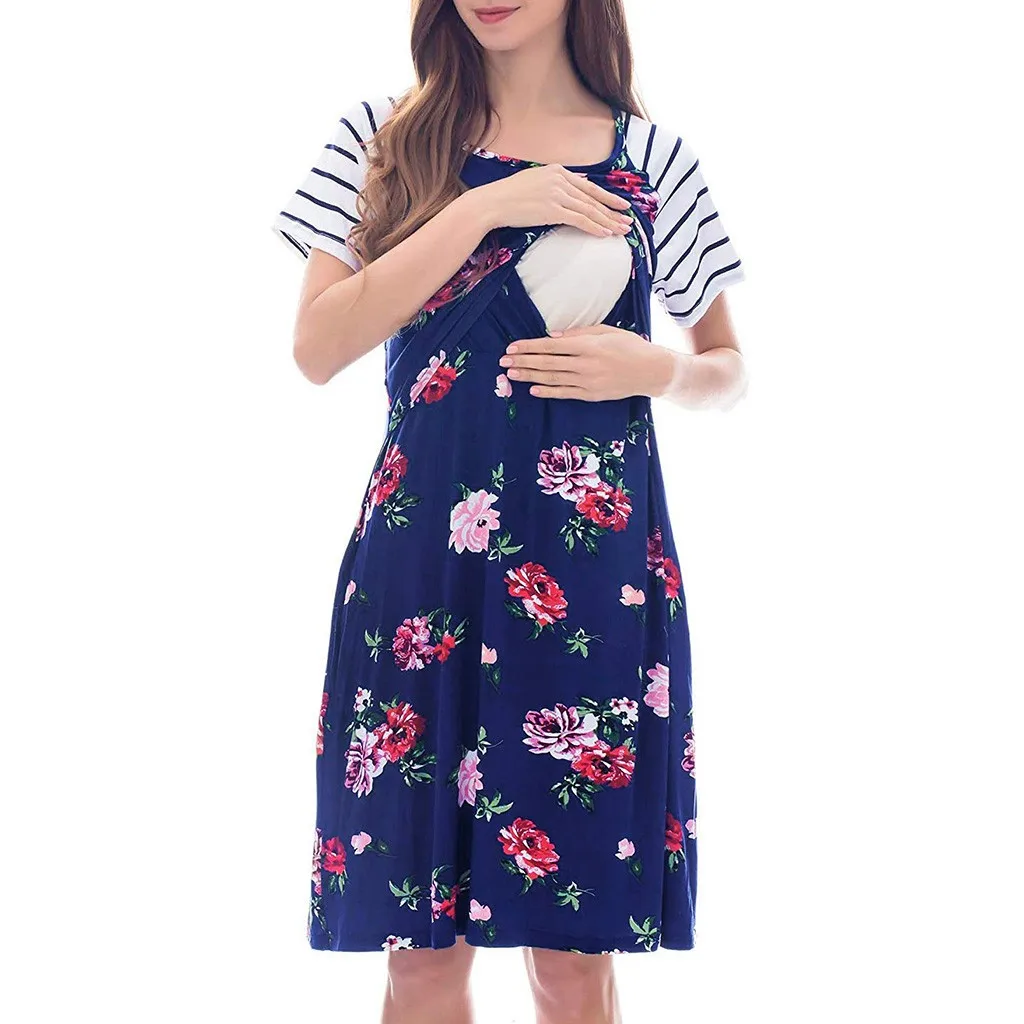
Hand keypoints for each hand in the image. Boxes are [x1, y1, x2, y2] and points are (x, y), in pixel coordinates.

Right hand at [464, 164, 634, 236]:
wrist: (492, 202)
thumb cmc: (510, 195)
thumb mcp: (536, 180)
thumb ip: (559, 180)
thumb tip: (580, 180)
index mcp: (557, 171)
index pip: (589, 186)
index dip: (608, 197)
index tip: (621, 205)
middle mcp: (560, 180)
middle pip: (593, 198)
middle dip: (613, 210)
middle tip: (628, 220)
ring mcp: (557, 194)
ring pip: (589, 210)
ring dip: (607, 221)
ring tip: (621, 230)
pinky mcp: (552, 210)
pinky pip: (579, 220)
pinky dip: (594, 227)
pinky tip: (605, 233)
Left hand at [498, 324, 685, 400]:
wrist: (652, 371)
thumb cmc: (630, 346)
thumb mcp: (606, 331)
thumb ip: (578, 333)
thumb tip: (551, 335)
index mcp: (588, 345)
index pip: (551, 345)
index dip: (529, 347)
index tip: (512, 346)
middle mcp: (585, 364)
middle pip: (547, 362)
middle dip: (523, 361)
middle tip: (503, 361)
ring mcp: (588, 382)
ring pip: (552, 378)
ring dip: (530, 376)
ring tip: (511, 374)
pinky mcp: (591, 395)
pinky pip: (564, 393)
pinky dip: (548, 391)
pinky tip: (532, 389)